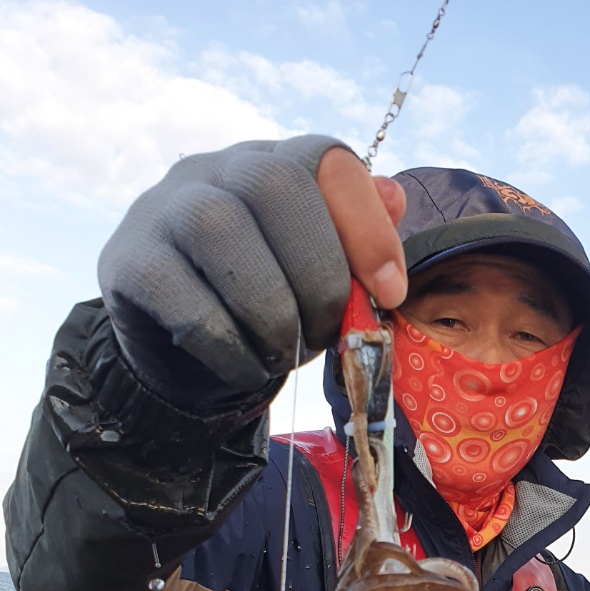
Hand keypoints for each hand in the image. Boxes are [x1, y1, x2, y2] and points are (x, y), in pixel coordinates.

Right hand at [98, 137, 407, 402]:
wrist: (179, 354)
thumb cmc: (262, 308)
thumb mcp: (317, 281)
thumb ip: (357, 246)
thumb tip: (396, 198)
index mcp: (272, 166)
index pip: (326, 159)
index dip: (367, 226)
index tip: (391, 293)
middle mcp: (214, 170)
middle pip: (275, 185)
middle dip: (319, 272)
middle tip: (328, 332)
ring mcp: (163, 209)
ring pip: (221, 231)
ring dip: (271, 310)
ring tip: (285, 355)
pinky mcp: (129, 262)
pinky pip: (179, 292)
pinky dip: (226, 342)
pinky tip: (246, 368)